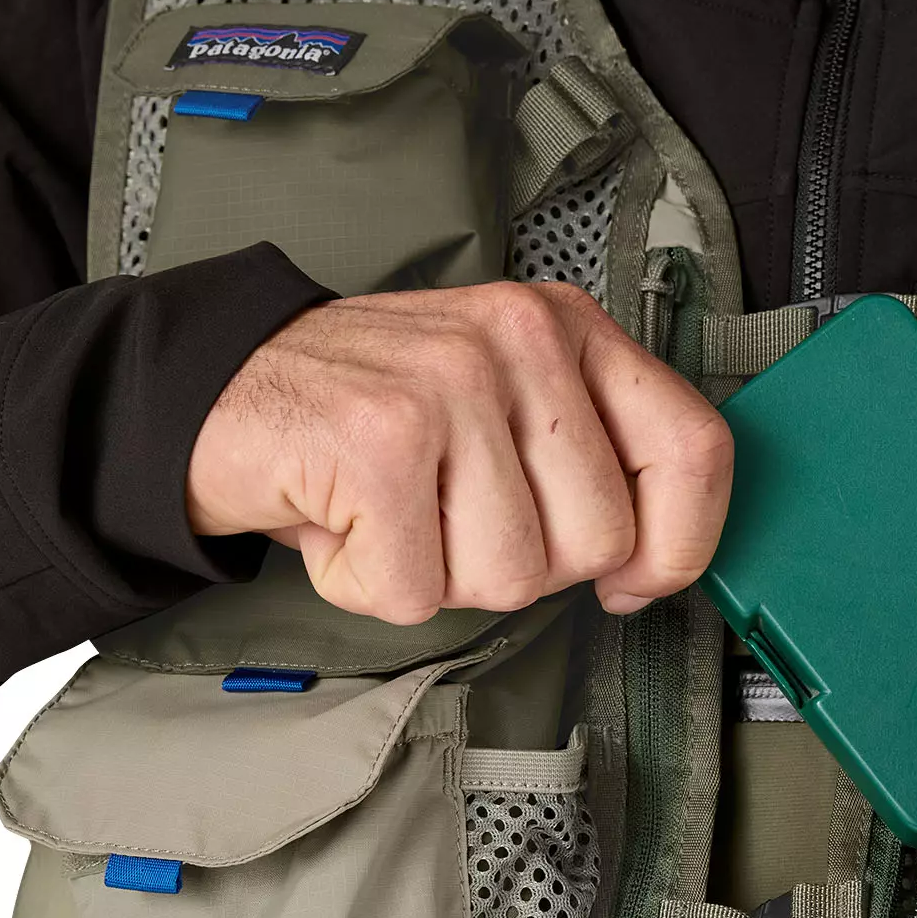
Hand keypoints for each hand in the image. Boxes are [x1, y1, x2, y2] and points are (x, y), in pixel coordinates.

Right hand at [186, 281, 732, 622]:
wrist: (220, 390)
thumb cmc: (375, 416)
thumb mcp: (508, 405)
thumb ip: (592, 460)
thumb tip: (647, 564)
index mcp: (570, 329)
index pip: (696, 449)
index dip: (679, 544)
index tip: (634, 580)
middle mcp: (521, 339)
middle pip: (600, 540)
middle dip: (525, 564)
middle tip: (453, 516)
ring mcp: (450, 383)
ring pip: (511, 577)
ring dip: (442, 575)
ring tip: (397, 512)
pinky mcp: (376, 440)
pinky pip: (417, 589)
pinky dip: (370, 583)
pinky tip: (347, 521)